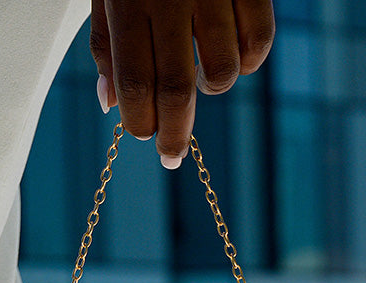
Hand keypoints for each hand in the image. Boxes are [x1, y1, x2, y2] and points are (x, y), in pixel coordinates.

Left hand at [90, 0, 273, 168]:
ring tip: (204, 84)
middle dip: (174, 133)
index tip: (146, 138)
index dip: (141, 122)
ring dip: (213, 91)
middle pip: (176, 89)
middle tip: (173, 157)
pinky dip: (249, 62)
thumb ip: (107, 44)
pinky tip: (236, 57)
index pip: (135, 83)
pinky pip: (258, 42)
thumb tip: (109, 106)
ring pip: (222, 72)